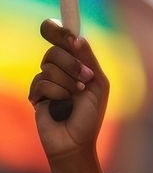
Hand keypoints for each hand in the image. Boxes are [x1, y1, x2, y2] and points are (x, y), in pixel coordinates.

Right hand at [28, 19, 108, 162]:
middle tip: (86, 79)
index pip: (60, 39)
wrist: (77, 142)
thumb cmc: (90, 115)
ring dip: (67, 83)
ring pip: (48, 66)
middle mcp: (58, 70)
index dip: (58, 31)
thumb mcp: (97, 85)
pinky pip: (42, 83)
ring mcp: (45, 81)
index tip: (68, 34)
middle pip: (55, 50)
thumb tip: (78, 38)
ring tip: (75, 97)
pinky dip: (56, 94)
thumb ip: (88, 61)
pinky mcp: (35, 94)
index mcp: (74, 64)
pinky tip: (61, 106)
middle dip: (72, 64)